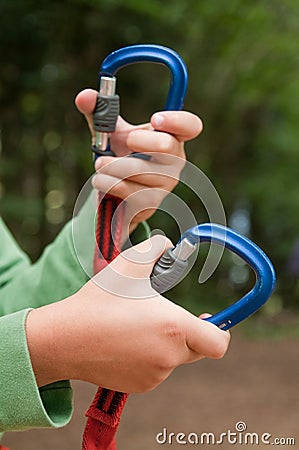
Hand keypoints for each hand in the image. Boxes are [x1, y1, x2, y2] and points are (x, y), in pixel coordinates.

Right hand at [26, 236, 229, 391]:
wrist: (65, 339)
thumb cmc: (100, 301)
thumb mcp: (129, 264)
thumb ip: (156, 248)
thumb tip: (170, 245)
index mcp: (174, 328)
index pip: (219, 342)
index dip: (220, 330)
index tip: (210, 318)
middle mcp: (169, 357)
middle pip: (197, 348)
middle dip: (187, 332)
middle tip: (163, 314)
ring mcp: (155, 376)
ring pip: (174, 358)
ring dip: (165, 343)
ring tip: (134, 326)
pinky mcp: (140, 387)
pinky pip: (156, 371)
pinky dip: (149, 358)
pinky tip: (125, 343)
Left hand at [75, 89, 202, 233]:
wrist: (114, 196)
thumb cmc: (119, 158)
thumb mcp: (110, 134)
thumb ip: (98, 113)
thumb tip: (84, 96)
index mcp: (171, 138)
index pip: (190, 126)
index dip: (177, 121)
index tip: (154, 119)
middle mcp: (174, 161)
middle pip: (167, 146)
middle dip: (141, 141)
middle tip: (125, 141)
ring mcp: (165, 184)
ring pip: (141, 170)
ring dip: (113, 165)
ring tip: (99, 164)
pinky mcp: (151, 203)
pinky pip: (130, 190)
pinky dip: (109, 183)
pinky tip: (101, 180)